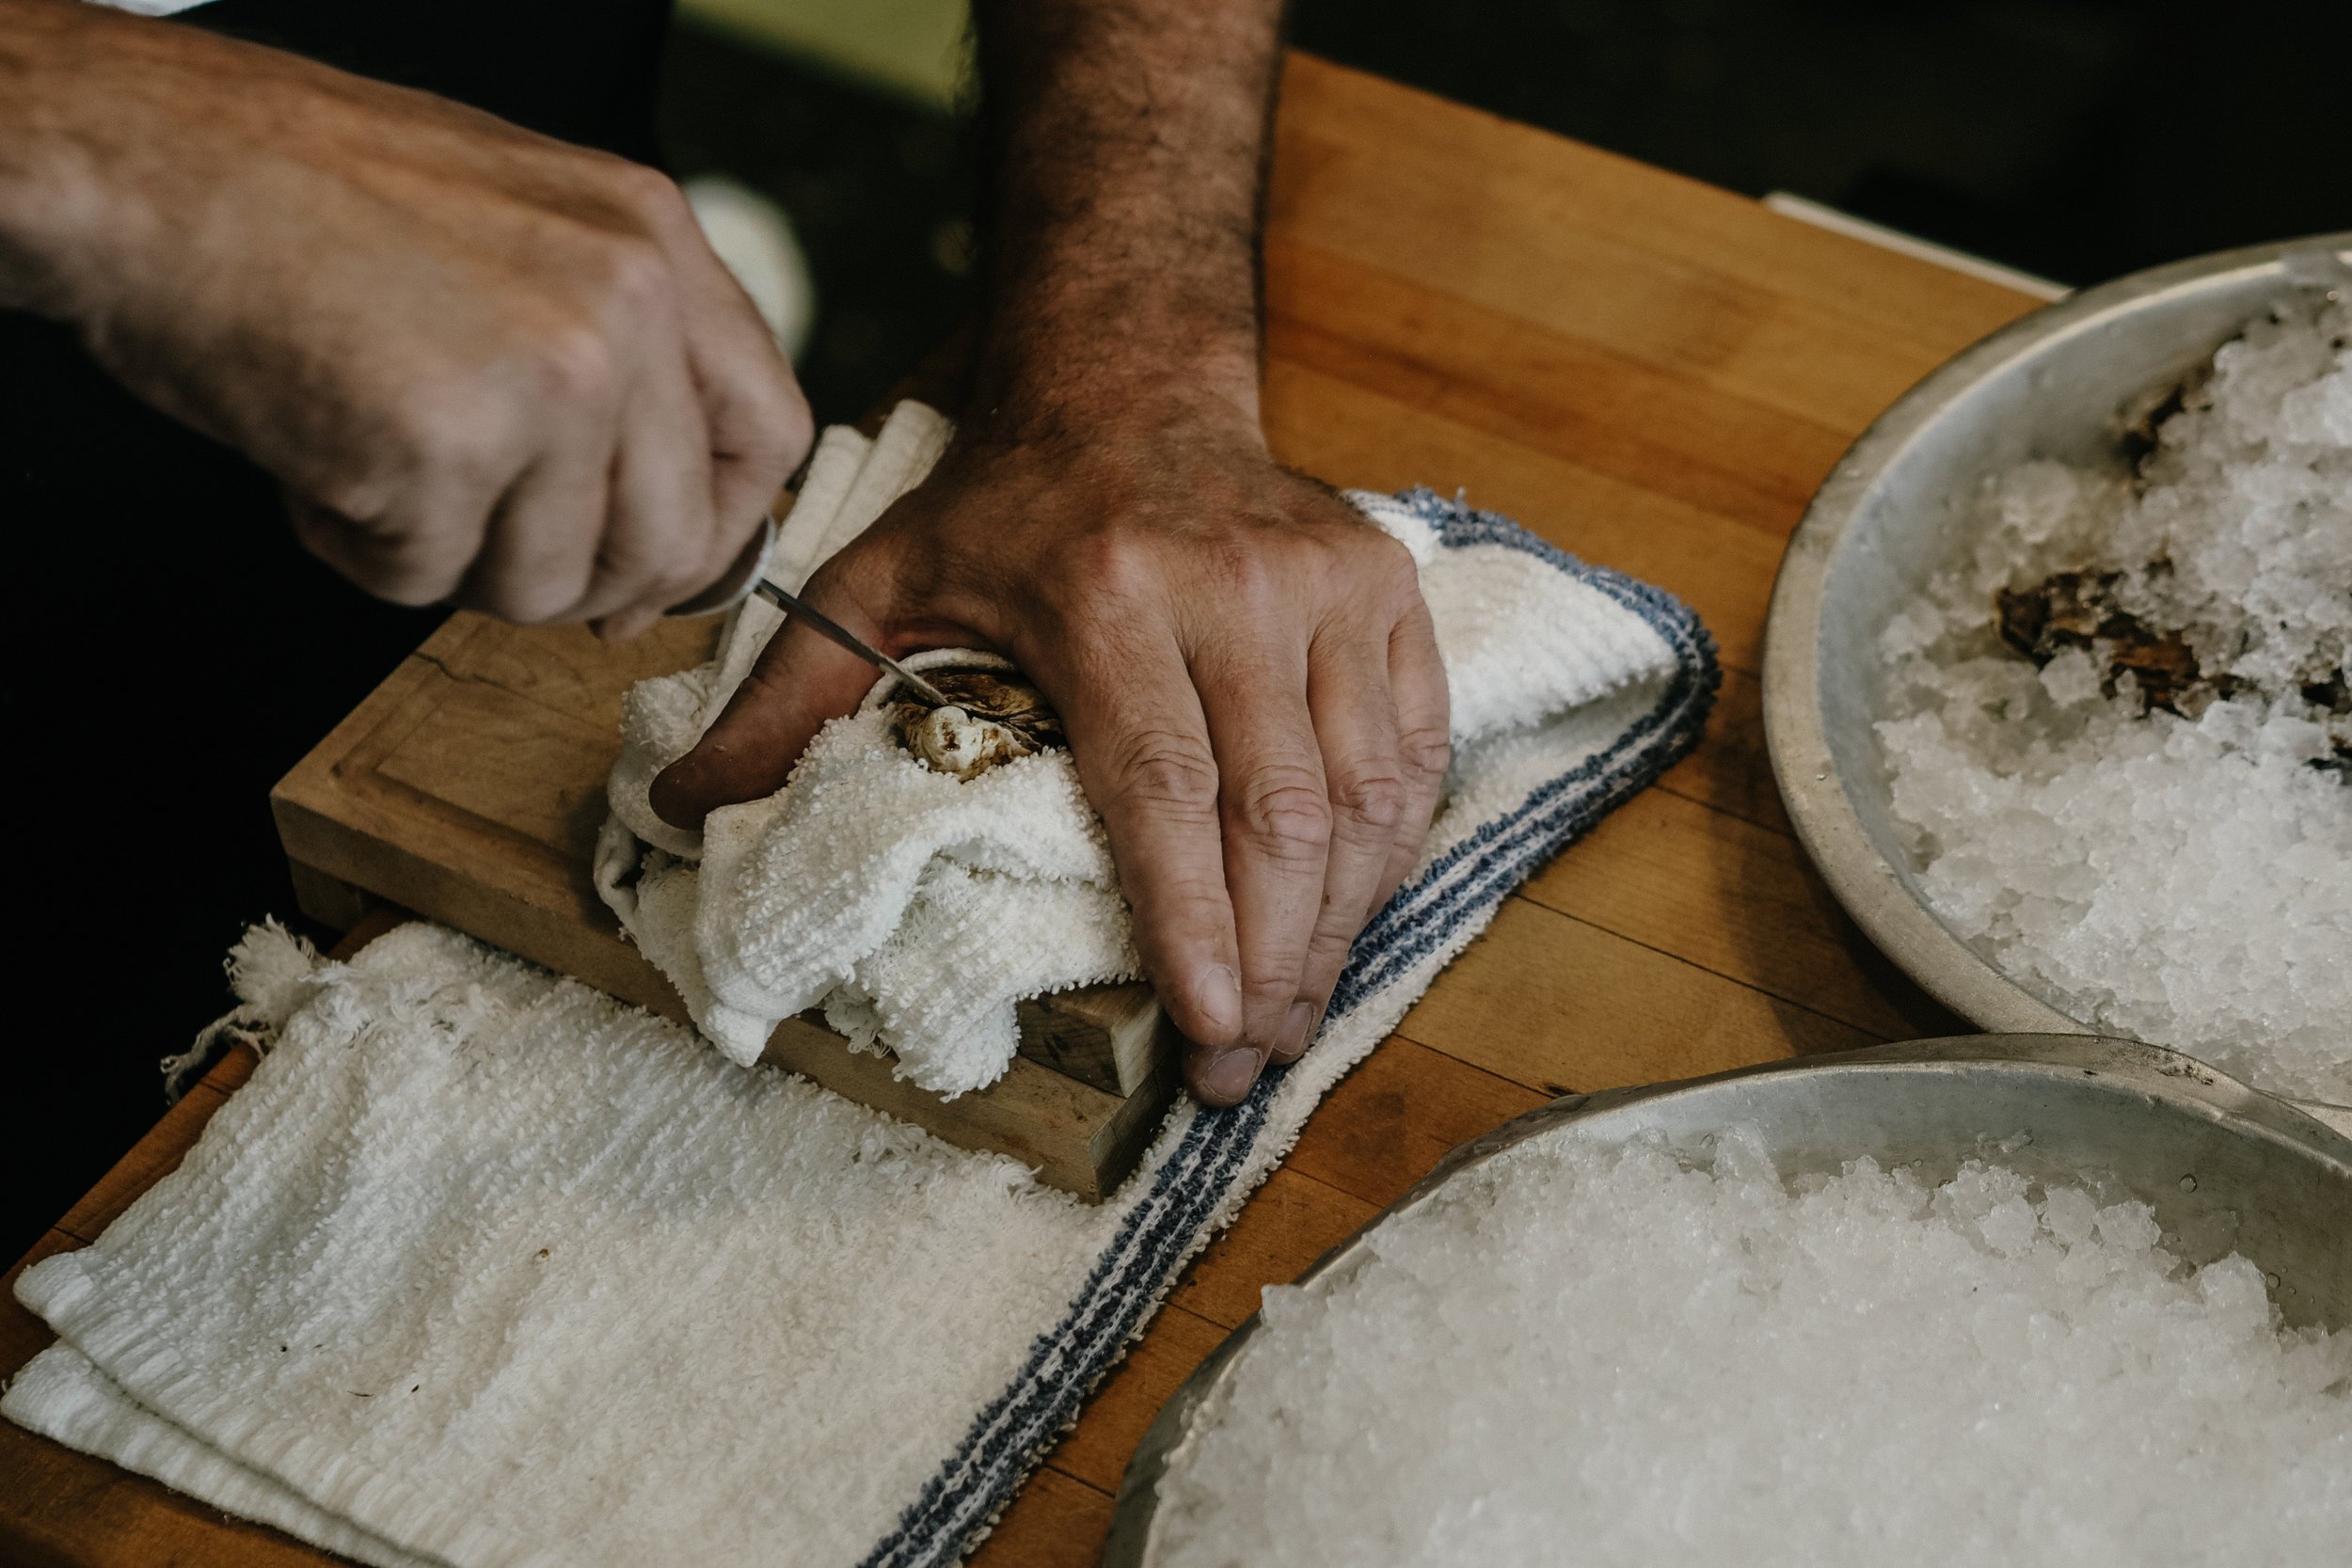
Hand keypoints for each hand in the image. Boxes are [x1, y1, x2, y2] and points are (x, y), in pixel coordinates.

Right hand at [0, 0, 808, 637]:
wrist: (143, 166)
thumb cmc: (305, 197)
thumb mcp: (522, 223)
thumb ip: (620, 343)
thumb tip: (669, 504)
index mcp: (653, 239)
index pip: (768, 431)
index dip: (715, 526)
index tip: (655, 561)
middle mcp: (624, 302)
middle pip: (670, 538)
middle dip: (580, 578)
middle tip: (490, 548)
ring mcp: (547, 374)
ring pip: (553, 581)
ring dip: (456, 561)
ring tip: (379, 461)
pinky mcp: (448, 448)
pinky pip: (428, 580)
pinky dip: (359, 547)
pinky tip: (319, 459)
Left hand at [651, 401, 1450, 1104]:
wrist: (1131, 381)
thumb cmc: (1005, 505)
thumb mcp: (875, 580)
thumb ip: (785, 700)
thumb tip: (675, 810)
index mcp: (1102, 593)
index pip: (1162, 785)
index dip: (1192, 919)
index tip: (1210, 1028)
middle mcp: (1232, 584)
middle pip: (1278, 810)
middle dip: (1273, 960)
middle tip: (1247, 1067)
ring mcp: (1327, 581)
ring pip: (1362, 793)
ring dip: (1337, 925)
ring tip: (1294, 1021)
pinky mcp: (1384, 588)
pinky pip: (1415, 746)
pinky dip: (1390, 848)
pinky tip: (1348, 920)